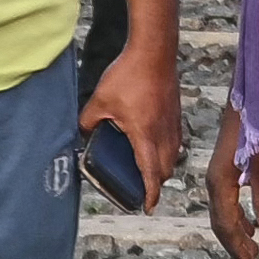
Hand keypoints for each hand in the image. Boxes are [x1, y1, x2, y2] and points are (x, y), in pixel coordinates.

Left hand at [77, 46, 175, 201]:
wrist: (154, 51)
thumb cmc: (129, 75)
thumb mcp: (100, 101)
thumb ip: (89, 121)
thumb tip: (83, 133)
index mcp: (146, 136)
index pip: (152, 174)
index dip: (150, 194)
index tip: (147, 207)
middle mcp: (164, 133)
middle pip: (165, 169)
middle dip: (156, 183)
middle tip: (142, 188)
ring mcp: (173, 123)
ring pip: (172, 155)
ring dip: (162, 166)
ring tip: (148, 169)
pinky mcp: (175, 112)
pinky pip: (174, 140)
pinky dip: (166, 149)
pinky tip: (153, 142)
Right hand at [204, 96, 258, 258]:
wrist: (249, 103)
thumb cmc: (258, 132)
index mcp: (220, 185)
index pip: (225, 224)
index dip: (238, 245)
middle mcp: (213, 183)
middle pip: (220, 222)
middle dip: (235, 243)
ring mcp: (216, 176)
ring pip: (223, 212)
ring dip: (236, 231)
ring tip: (251, 246)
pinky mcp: (223, 169)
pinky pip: (227, 201)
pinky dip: (237, 216)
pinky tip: (250, 222)